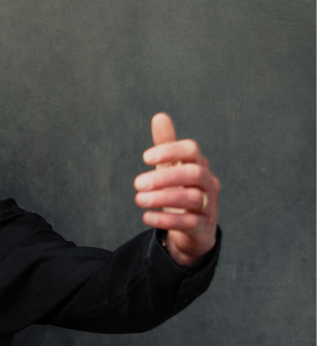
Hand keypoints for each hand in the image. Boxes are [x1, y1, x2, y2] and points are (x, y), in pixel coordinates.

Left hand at [134, 112, 219, 267]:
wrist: (193, 229)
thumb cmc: (181, 192)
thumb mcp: (172, 169)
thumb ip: (166, 145)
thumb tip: (160, 116)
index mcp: (198, 165)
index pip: (191, 150)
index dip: (170, 151)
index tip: (145, 158)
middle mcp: (208, 183)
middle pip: (194, 174)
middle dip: (164, 177)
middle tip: (137, 183)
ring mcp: (208, 205)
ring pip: (192, 198)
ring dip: (162, 198)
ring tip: (139, 200)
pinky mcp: (203, 227)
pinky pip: (188, 222)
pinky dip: (166, 220)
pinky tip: (146, 217)